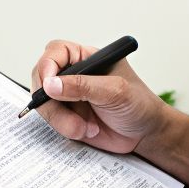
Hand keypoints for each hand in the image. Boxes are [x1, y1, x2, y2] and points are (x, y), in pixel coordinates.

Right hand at [29, 39, 172, 154]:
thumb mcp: (115, 91)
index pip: (56, 52)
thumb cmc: (139, 105)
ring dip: (60, 119)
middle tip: (63, 111)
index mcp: (88, 59)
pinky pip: (52, 121)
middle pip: (42, 78)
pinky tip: (86, 131)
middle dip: (50, 99)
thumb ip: (83, 86)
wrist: (146, 134)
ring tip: (83, 127)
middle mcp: (74, 75)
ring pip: (44, 103)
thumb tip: (51, 84)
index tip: (48, 84)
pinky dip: (65, 128)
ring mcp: (68, 97)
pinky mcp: (67, 116)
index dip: (47, 65)